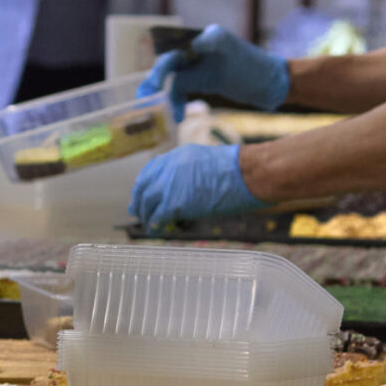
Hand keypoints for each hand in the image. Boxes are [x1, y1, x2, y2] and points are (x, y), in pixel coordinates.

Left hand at [128, 143, 264, 230]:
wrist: (249, 173)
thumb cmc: (240, 170)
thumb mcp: (208, 162)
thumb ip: (192, 172)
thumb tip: (188, 188)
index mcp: (178, 155)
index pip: (152, 169)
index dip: (145, 183)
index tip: (142, 192)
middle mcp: (170, 166)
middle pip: (144, 185)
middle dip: (139, 199)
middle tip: (137, 211)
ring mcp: (171, 183)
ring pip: (147, 201)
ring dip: (145, 213)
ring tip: (146, 223)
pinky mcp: (176, 201)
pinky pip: (158, 215)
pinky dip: (154, 224)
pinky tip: (154, 230)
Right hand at [138, 23, 289, 114]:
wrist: (272, 83)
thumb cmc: (254, 64)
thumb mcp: (233, 50)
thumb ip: (214, 43)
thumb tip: (192, 46)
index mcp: (200, 39)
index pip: (173, 51)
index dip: (162, 67)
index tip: (157, 83)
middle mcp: (194, 52)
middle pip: (167, 67)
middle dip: (155, 83)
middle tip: (146, 100)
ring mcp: (197, 68)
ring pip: (171, 82)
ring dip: (163, 97)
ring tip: (156, 113)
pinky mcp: (201, 82)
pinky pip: (181, 92)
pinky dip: (176, 103)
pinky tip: (175, 116)